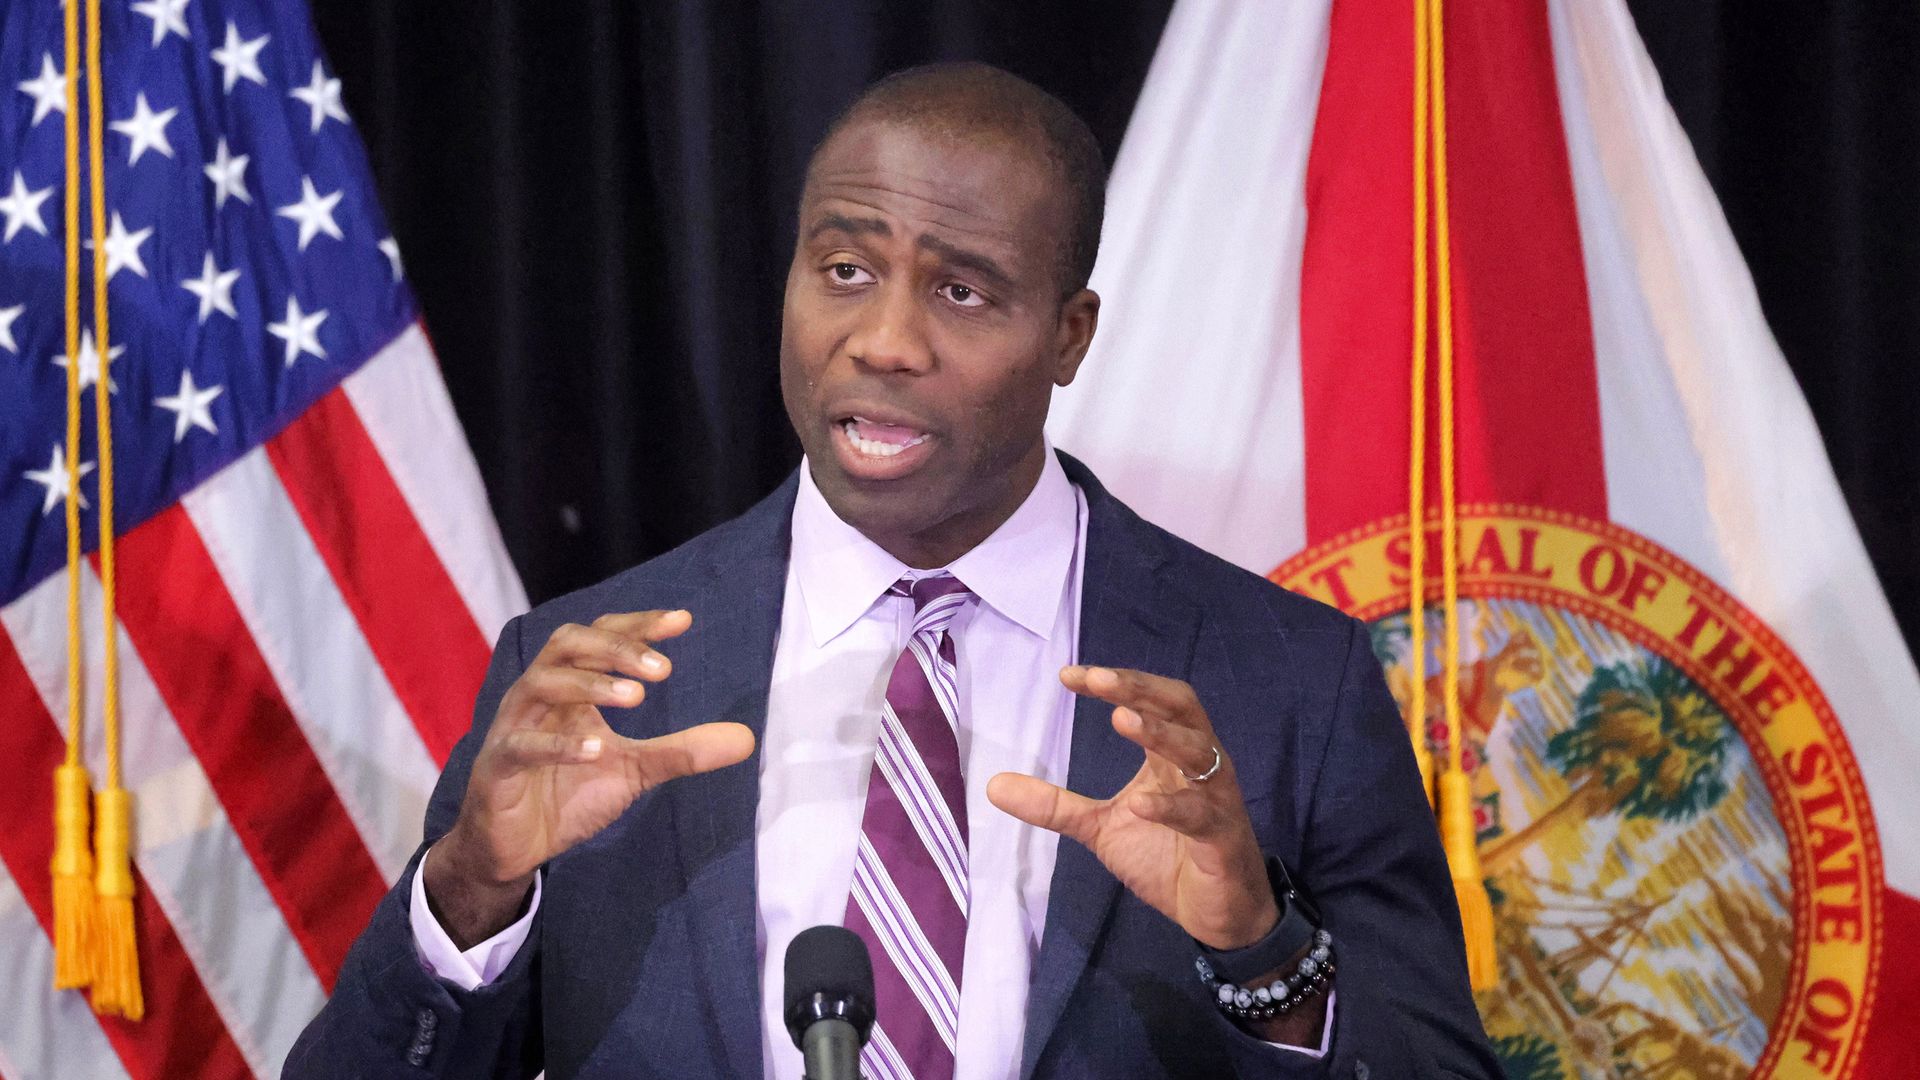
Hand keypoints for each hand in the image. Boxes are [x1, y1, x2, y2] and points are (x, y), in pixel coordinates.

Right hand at [426, 610, 754, 945]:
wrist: (513, 849)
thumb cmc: (567, 795)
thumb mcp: (634, 771)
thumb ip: (682, 751)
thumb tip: (748, 738)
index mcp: (571, 687)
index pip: (601, 637)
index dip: (638, 626)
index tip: (683, 621)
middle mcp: (539, 696)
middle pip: (568, 644)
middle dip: (616, 648)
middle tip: (663, 669)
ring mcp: (513, 727)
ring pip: (541, 683)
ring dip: (590, 685)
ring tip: (637, 698)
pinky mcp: (497, 766)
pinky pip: (522, 744)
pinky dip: (558, 743)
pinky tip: (596, 749)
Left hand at [987, 666, 1278, 949]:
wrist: (1219, 914)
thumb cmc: (1168, 857)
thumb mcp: (1102, 827)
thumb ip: (1056, 805)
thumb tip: (993, 786)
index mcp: (1171, 754)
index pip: (1149, 702)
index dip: (1116, 683)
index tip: (1069, 676)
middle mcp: (1200, 765)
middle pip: (1180, 708)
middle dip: (1141, 689)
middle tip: (1099, 680)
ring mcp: (1215, 799)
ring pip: (1198, 753)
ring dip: (1161, 734)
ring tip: (1122, 719)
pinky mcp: (1222, 838)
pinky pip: (1199, 815)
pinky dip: (1171, 807)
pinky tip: (1141, 806)